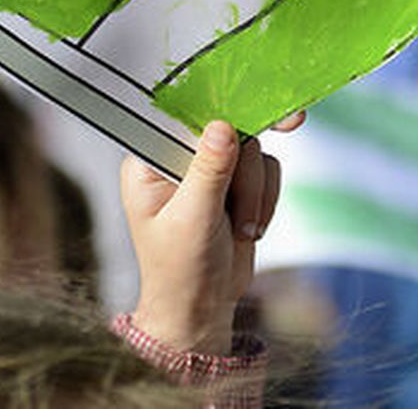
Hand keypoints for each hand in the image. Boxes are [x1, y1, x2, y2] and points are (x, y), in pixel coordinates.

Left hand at [121, 122, 280, 354]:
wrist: (203, 308)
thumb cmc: (180, 270)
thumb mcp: (192, 220)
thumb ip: (209, 171)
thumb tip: (223, 127)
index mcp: (149, 161)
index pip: (183, 118)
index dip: (218, 111)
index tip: (251, 110)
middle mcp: (177, 157)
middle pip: (228, 130)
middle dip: (242, 176)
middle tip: (243, 208)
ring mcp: (209, 168)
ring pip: (253, 151)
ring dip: (254, 194)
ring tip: (239, 230)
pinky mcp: (236, 181)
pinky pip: (267, 169)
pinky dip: (265, 199)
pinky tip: (248, 228)